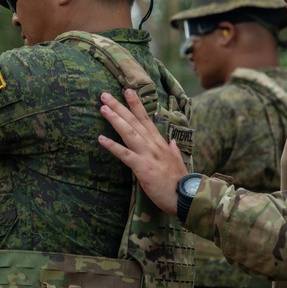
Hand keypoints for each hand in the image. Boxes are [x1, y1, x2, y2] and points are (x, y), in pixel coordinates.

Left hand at [98, 89, 188, 215]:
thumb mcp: (178, 161)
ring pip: (129, 132)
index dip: (136, 104)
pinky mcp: (142, 167)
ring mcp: (147, 154)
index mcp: (159, 142)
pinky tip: (101, 139)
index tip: (128, 91)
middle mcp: (153, 144)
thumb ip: (173, 150)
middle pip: (134, 121)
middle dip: (119, 107)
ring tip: (103, 108)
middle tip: (105, 95)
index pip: (146, 118)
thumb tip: (172, 142)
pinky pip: (125, 154)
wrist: (185, 196)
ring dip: (115, 119)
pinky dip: (112, 146)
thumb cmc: (179, 181)